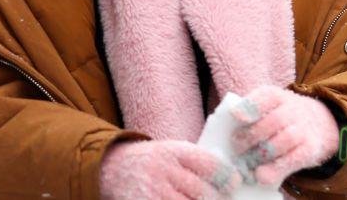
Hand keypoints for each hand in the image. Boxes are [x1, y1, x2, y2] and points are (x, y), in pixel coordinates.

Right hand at [100, 139, 241, 199]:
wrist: (112, 168)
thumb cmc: (151, 161)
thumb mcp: (170, 151)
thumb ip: (194, 162)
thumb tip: (229, 179)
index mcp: (173, 152)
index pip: (208, 164)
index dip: (226, 176)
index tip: (234, 184)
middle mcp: (163, 170)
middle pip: (201, 191)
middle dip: (215, 199)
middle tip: (220, 198)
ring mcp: (153, 192)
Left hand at [229, 85, 339, 185]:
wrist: (316, 122)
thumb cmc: (279, 115)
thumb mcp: (267, 106)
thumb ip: (249, 113)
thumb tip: (227, 127)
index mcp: (277, 96)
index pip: (267, 96)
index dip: (251, 106)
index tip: (236, 116)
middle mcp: (293, 110)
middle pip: (275, 120)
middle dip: (252, 136)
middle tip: (236, 147)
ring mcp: (304, 130)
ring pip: (285, 140)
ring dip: (263, 154)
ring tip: (246, 162)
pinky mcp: (310, 150)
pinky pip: (294, 160)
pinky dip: (276, 169)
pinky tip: (261, 175)